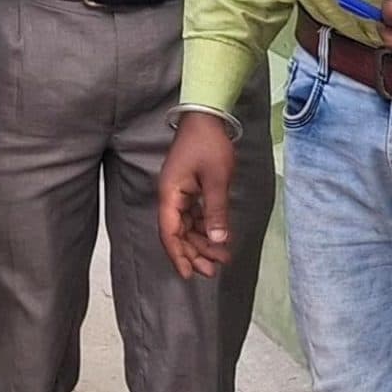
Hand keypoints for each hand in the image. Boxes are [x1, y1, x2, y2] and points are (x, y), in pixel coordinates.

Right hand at [157, 112, 236, 278]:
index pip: (170, 232)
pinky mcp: (189, 187)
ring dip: (202, 242)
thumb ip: (216, 212)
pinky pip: (194, 215)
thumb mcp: (217, 180)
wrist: (206, 117)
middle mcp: (171, 196)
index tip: (188, 274)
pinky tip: (219, 237)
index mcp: (170, 194)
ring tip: (221, 258)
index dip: (178, 255)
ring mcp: (179, 192)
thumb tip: (219, 240)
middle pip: (178, 232)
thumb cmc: (208, 145)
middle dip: (194, 253)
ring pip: (187, 225)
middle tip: (212, 271)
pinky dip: (205, 228)